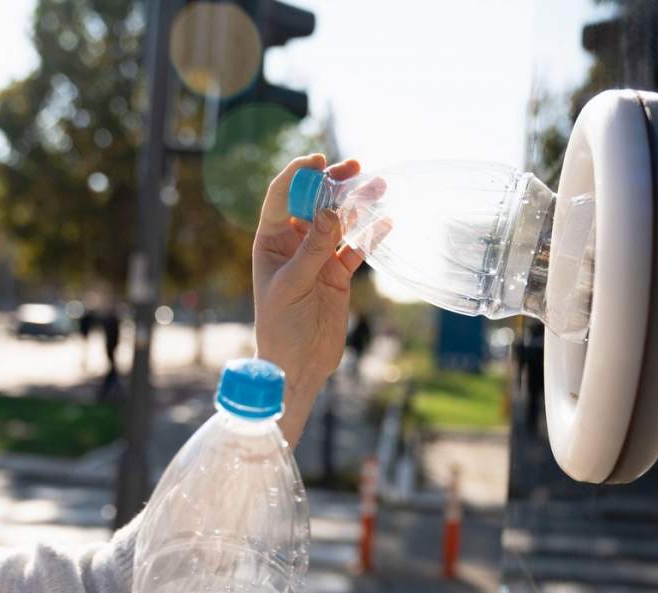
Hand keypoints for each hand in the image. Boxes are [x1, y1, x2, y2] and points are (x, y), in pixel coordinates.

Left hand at [253, 154, 368, 444]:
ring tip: (378, 186)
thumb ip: (313, 248)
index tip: (318, 161)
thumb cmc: (281, 326)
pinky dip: (370, 235)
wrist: (297, 364)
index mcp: (271, 241)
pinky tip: (386, 222)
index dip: (298, 175)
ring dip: (358, 204)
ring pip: (339, 222)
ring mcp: (317, 257)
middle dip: (334, 184)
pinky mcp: (338, 274)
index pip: (282, 197)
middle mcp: (294, 244)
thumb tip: (331, 211)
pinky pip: (356, 248)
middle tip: (356, 166)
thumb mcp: (293, 284)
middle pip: (314, 203)